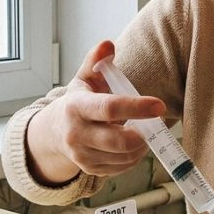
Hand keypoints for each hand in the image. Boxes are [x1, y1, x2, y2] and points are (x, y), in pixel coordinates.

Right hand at [26, 41, 164, 182]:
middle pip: (119, 141)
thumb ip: (96, 60)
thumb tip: (108, 44)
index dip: (137, 107)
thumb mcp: (84, 78)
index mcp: (76, 107)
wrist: (54, 133)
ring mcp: (82, 156)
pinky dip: (135, 156)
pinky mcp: (91, 169)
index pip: (109, 108)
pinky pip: (123, 167)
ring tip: (144, 129)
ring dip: (143, 144)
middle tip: (155, 121)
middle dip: (144, 133)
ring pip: (125, 156)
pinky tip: (134, 142)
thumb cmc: (77, 102)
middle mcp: (76, 134)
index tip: (159, 105)